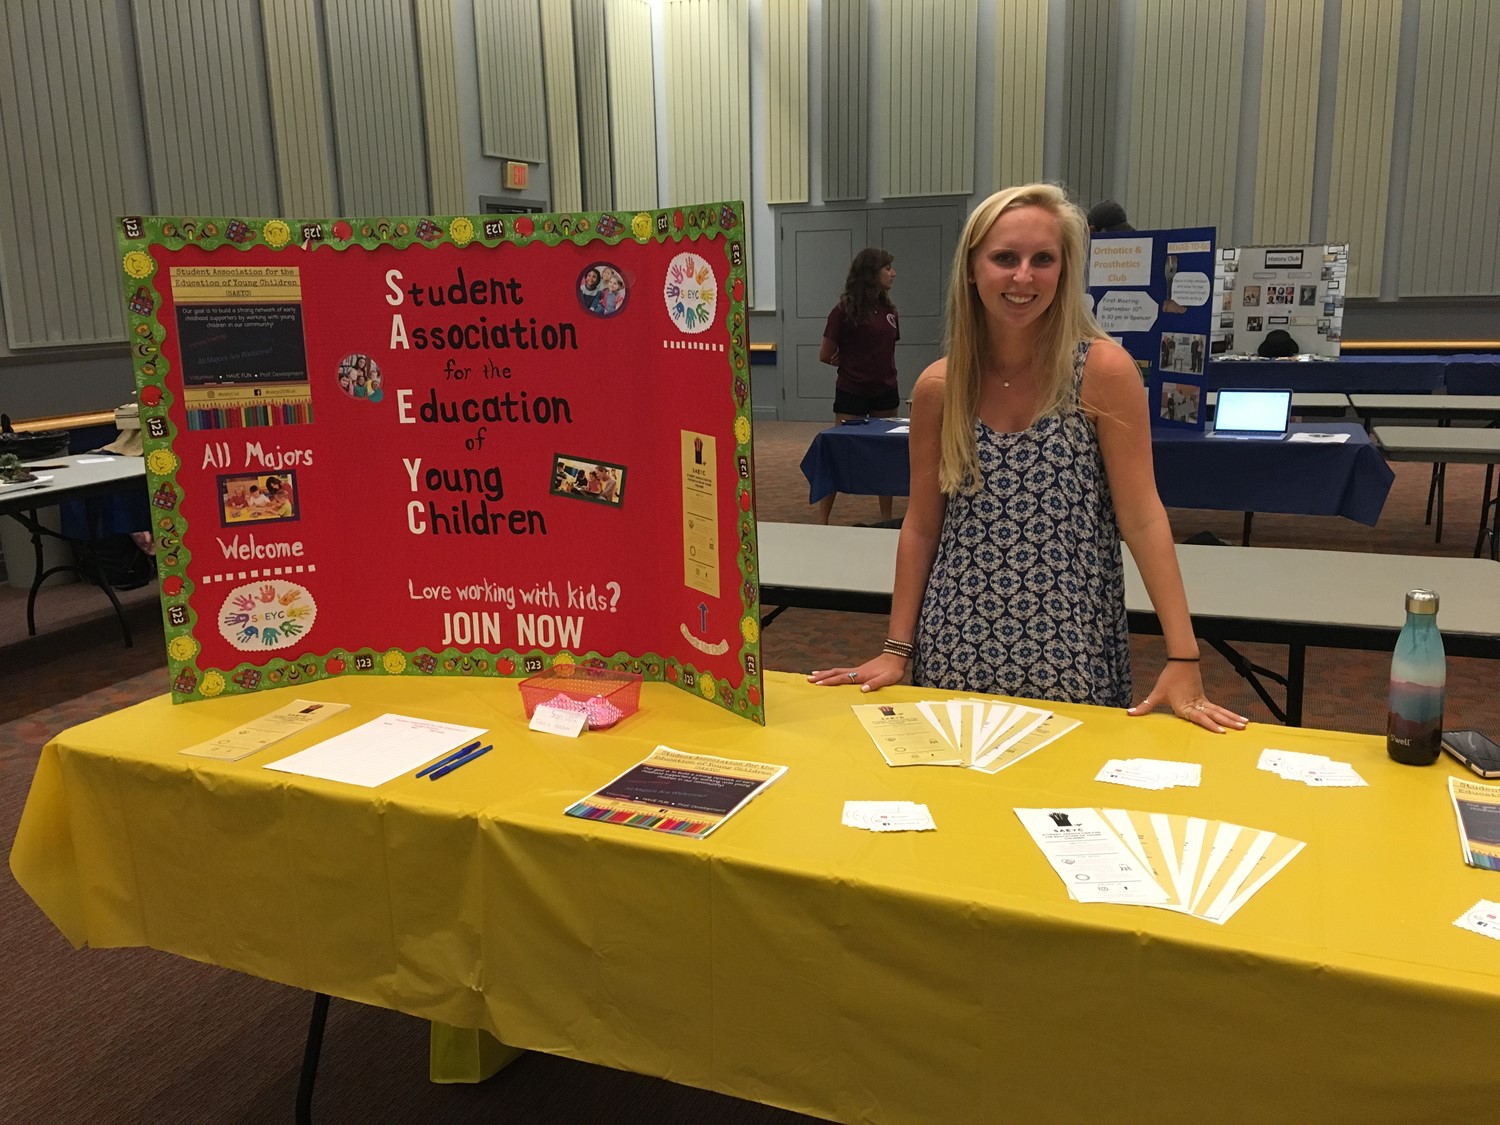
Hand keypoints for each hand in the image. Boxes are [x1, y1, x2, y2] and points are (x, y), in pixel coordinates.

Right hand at [807, 653, 906, 691]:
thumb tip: (862, 689)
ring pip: (837, 671)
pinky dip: (833, 673)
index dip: (830, 681)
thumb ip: (875, 684)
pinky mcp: (859, 670)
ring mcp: (857, 670)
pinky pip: (842, 672)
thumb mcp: (887, 679)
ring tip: (813, 675)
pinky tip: (831, 674)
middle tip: (809, 679)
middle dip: (822, 676)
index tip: (818, 684)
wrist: (896, 657)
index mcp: (861, 675)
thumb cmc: (892, 670)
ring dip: (825, 673)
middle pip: (835, 673)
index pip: (842, 678)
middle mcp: (856, 671)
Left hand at [1126, 661, 1246, 732]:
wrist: (1181, 662)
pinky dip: (1228, 713)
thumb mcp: (1156, 693)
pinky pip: (1218, 708)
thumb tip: (1130, 713)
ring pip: (1219, 711)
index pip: (1200, 717)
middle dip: (1227, 723)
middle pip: (1214, 714)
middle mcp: (1197, 704)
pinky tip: (1238, 718)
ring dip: (1232, 718)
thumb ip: (1145, 706)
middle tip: (1240, 730)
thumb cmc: (1169, 678)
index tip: (1221, 731)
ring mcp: (1203, 701)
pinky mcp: (1205, 698)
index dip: (1210, 724)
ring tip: (1244, 725)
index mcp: (1185, 706)